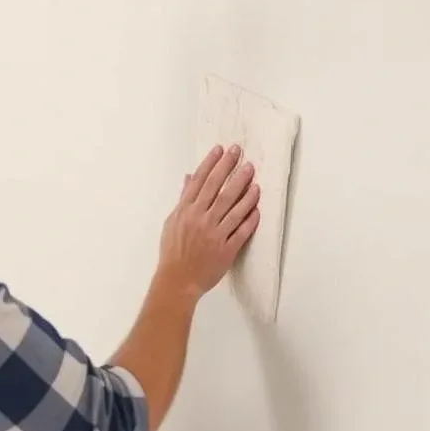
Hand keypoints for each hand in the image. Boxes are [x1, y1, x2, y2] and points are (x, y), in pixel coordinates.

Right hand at [156, 144, 259, 300]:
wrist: (176, 281)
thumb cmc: (173, 251)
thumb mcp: (172, 222)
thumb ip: (183, 199)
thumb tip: (188, 178)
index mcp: (185, 211)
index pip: (199, 182)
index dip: (210, 163)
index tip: (220, 149)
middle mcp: (200, 219)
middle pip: (217, 189)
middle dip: (229, 168)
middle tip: (240, 152)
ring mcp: (214, 234)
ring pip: (232, 208)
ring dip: (244, 190)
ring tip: (253, 175)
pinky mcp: (226, 250)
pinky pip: (241, 231)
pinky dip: (250, 219)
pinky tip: (258, 207)